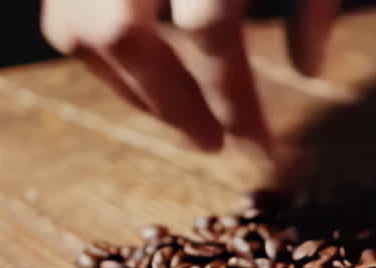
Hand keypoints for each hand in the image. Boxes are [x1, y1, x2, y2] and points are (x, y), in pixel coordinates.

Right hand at [41, 0, 339, 151]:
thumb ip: (313, 0)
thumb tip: (308, 67)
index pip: (209, 27)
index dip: (233, 95)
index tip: (262, 146)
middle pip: (123, 33)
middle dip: (168, 100)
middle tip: (213, 144)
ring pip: (75, 24)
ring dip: (126, 82)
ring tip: (179, 114)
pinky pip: (63, 11)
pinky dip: (96, 47)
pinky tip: (144, 72)